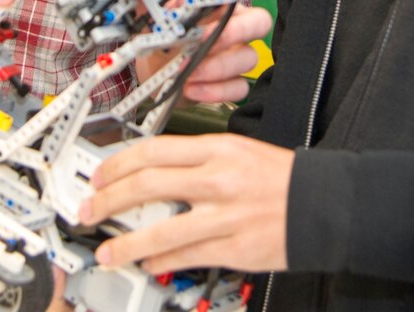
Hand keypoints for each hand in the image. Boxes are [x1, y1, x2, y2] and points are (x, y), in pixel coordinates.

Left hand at [80, 133, 292, 273]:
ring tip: (108, 252)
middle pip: (148, 185)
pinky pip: (186, 257)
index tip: (101, 176)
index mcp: (217, 149)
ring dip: (126, 244)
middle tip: (89, 210)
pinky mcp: (233, 248)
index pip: (155, 150)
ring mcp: (224, 216)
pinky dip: (161, 262)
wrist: (324, 203)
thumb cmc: (281, 177)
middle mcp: (217, 179)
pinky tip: (148, 264)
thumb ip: (197, 162)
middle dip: (109, 200)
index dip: (119, 164)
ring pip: (161, 231)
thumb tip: (154, 176)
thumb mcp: (238, 152)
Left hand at [134, 0, 272, 103]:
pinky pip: (239, 88)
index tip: (186, 2)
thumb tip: (175, 3)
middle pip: (260, 21)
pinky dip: (215, 90)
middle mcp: (236, 26)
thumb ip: (163, 4)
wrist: (154, 68)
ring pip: (249, 58)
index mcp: (222, 3)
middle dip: (234, 30)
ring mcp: (238, 56)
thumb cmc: (163, 35)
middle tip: (204, 40)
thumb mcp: (156, 15)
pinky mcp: (232, 83)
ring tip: (189, 71)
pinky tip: (191, 88)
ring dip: (218, 66)